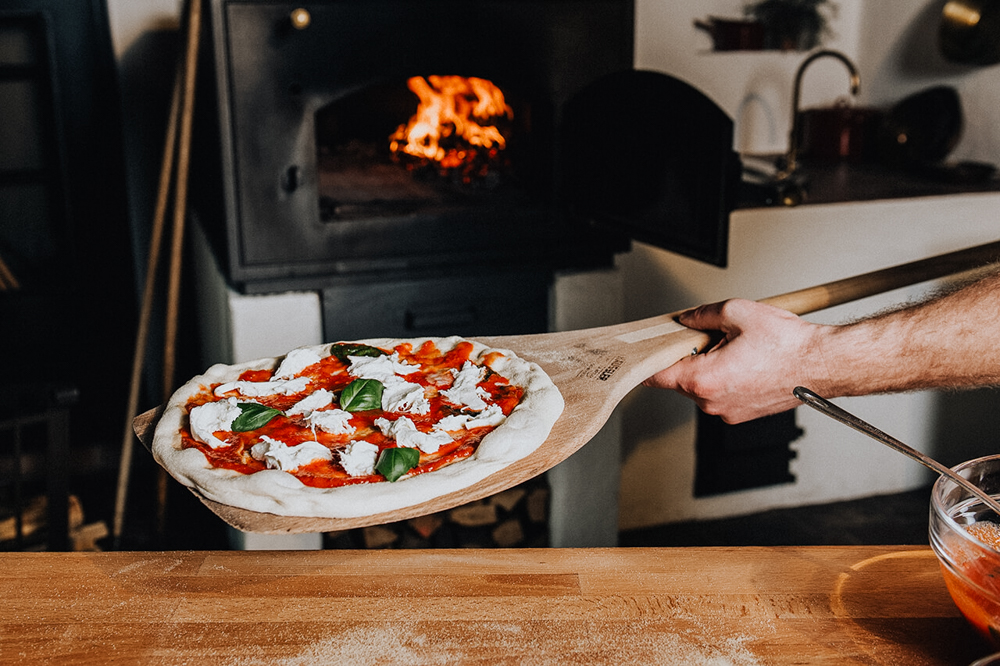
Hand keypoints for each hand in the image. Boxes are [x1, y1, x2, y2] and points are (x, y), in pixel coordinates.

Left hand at [644, 299, 827, 423]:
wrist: (823, 365)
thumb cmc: (788, 345)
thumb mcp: (737, 313)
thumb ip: (702, 315)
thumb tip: (685, 319)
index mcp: (704, 380)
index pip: (656, 375)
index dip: (649, 360)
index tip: (644, 351)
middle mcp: (712, 403)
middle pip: (679, 379)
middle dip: (688, 356)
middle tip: (710, 337)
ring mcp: (726, 412)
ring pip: (701, 387)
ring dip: (709, 367)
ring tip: (737, 350)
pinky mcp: (740, 414)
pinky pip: (720, 394)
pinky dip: (725, 379)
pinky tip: (746, 363)